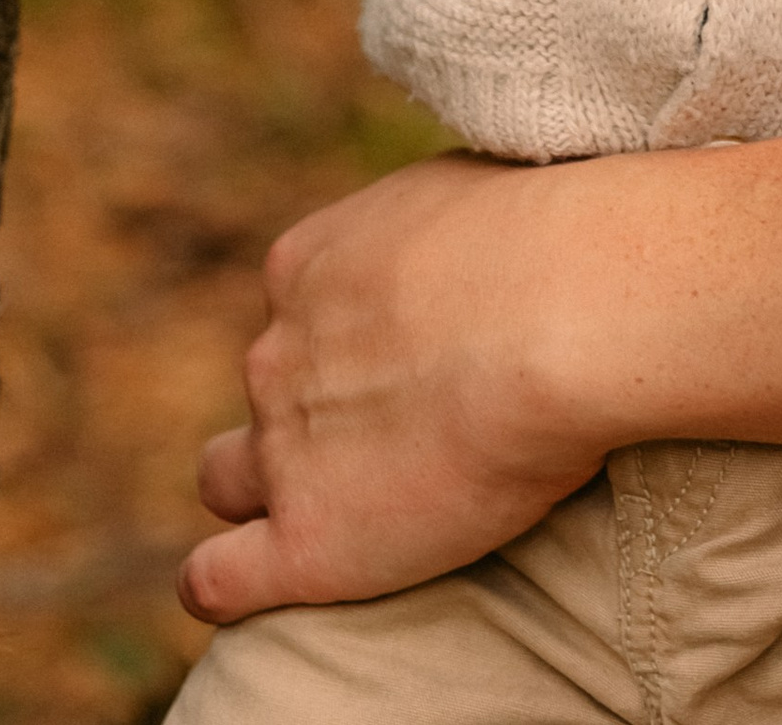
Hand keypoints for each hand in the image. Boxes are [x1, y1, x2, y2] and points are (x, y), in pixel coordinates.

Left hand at [182, 133, 781, 623]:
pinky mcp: (307, 541)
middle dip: (308, 414)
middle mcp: (279, 350)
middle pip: (266, 392)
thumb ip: (444, 228)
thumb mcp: (475, 190)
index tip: (409, 361)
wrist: (564, 310)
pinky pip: (217, 579)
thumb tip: (483, 229)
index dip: (344, 345)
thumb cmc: (553, 234)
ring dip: (263, 494)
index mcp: (308, 263)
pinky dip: (226, 585)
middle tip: (391, 435)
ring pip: (227, 479)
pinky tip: (255, 591)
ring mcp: (283, 446)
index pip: (296, 313)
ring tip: (334, 511)